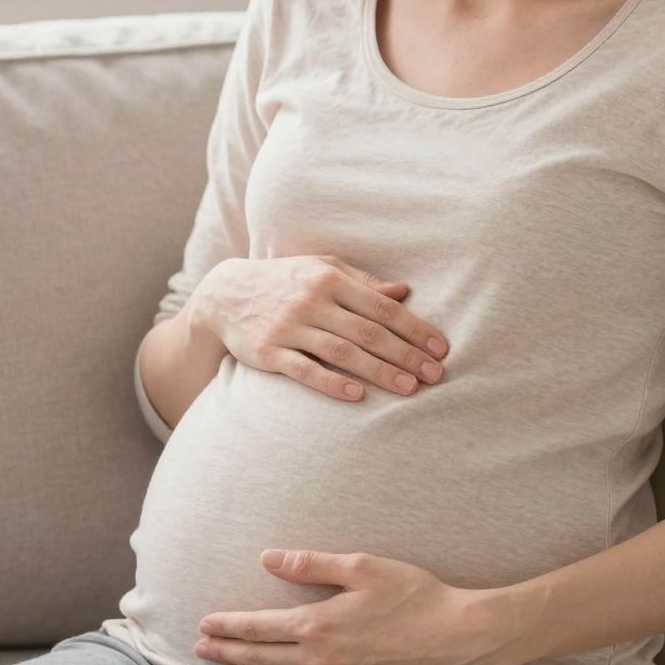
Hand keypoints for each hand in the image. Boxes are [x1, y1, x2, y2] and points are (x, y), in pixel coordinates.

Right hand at [191, 255, 448, 404]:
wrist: (225, 295)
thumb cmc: (285, 282)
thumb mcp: (321, 269)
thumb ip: (362, 282)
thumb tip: (404, 291)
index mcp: (329, 278)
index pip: (381, 306)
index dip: (414, 328)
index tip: (440, 348)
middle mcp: (311, 301)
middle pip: (368, 331)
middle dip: (405, 354)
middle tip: (435, 374)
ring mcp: (289, 327)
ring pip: (342, 351)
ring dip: (378, 371)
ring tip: (408, 388)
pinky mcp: (269, 352)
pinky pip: (304, 369)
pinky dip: (331, 382)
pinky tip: (357, 395)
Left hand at [195, 549, 508, 664]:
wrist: (459, 637)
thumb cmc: (415, 595)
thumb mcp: (363, 567)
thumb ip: (311, 565)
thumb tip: (268, 558)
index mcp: (319, 624)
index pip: (259, 626)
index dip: (228, 625)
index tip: (204, 623)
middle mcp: (322, 659)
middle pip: (261, 657)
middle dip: (227, 651)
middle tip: (199, 649)